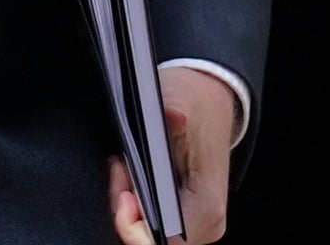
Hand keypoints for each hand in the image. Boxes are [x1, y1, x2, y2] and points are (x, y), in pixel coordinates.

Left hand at [108, 65, 235, 241]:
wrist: (210, 101)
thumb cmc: (197, 103)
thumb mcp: (184, 98)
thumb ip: (175, 110)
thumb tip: (172, 114)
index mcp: (208, 207)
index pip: (162, 240)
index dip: (132, 222)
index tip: (121, 186)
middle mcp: (206, 224)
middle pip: (151, 238)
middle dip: (126, 209)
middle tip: (119, 169)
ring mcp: (195, 224)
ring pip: (148, 232)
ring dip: (128, 204)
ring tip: (123, 168)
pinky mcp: (184, 217)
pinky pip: (150, 223)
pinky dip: (134, 202)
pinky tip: (129, 176)